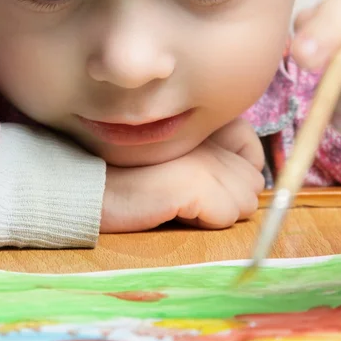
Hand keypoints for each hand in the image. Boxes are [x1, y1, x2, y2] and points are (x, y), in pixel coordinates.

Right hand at [100, 118, 264, 232]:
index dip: (236, 171)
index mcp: (201, 118)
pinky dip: (206, 222)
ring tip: (181, 203)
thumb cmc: (127, 172)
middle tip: (187, 195)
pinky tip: (176, 212)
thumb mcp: (171, 152)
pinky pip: (227, 216)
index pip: (250, 148)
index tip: (206, 181)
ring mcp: (204, 156)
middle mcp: (207, 130)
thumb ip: (208, 153)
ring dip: (218, 211)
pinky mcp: (195, 182)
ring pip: (245, 202)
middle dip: (227, 196)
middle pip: (252, 180)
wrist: (88, 184)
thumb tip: (249, 180)